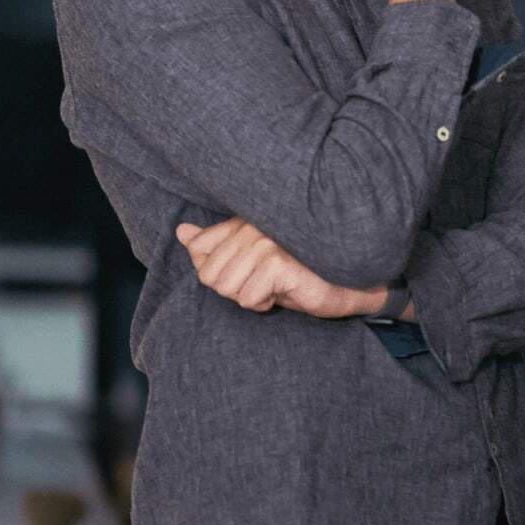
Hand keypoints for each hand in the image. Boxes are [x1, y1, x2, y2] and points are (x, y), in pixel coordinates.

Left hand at [175, 218, 381, 318]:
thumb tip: (181, 231)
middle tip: (264, 282)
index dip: (217, 272)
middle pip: (209, 274)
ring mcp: (266, 242)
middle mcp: (253, 225)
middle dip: (233, 289)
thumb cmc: (296, 272)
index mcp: (244, 219)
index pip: (199, 249)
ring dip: (250, 297)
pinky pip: (247, 299)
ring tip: (276, 285)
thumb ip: (213, 245)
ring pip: (225, 288)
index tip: (248, 270)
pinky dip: (264, 304)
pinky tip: (286, 291)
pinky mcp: (278, 263)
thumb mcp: (250, 260)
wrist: (343, 283)